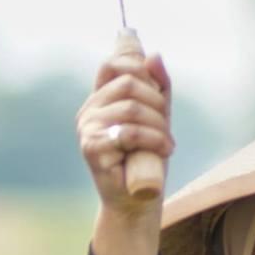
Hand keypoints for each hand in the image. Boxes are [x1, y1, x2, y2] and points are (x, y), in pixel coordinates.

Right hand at [77, 46, 172, 218]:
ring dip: (159, 126)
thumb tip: (154, 55)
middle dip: (157, 103)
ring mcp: (87, 128)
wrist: (137, 199)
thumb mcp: (158, 116)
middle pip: (129, 83)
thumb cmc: (146, 158)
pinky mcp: (92, 147)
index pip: (113, 65)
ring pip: (132, 108)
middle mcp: (89, 110)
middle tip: (167, 127)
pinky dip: (154, 140)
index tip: (159, 91)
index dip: (138, 68)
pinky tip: (163, 150)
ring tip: (166, 144)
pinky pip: (129, 132)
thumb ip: (157, 86)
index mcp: (100, 99)